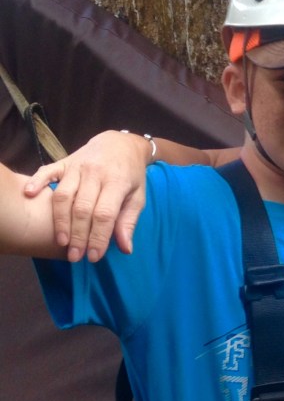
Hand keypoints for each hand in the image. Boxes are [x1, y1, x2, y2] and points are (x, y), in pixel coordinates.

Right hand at [23, 130, 149, 261]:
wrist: (120, 144)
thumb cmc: (131, 175)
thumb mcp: (137, 197)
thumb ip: (128, 221)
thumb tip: (125, 249)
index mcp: (117, 182)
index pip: (104, 214)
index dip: (98, 237)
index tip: (94, 256)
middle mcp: (95, 173)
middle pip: (82, 208)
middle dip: (78, 235)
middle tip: (75, 256)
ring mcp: (77, 166)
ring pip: (63, 195)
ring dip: (60, 220)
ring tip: (61, 241)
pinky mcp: (64, 162)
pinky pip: (47, 171)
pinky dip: (37, 181)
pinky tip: (30, 195)